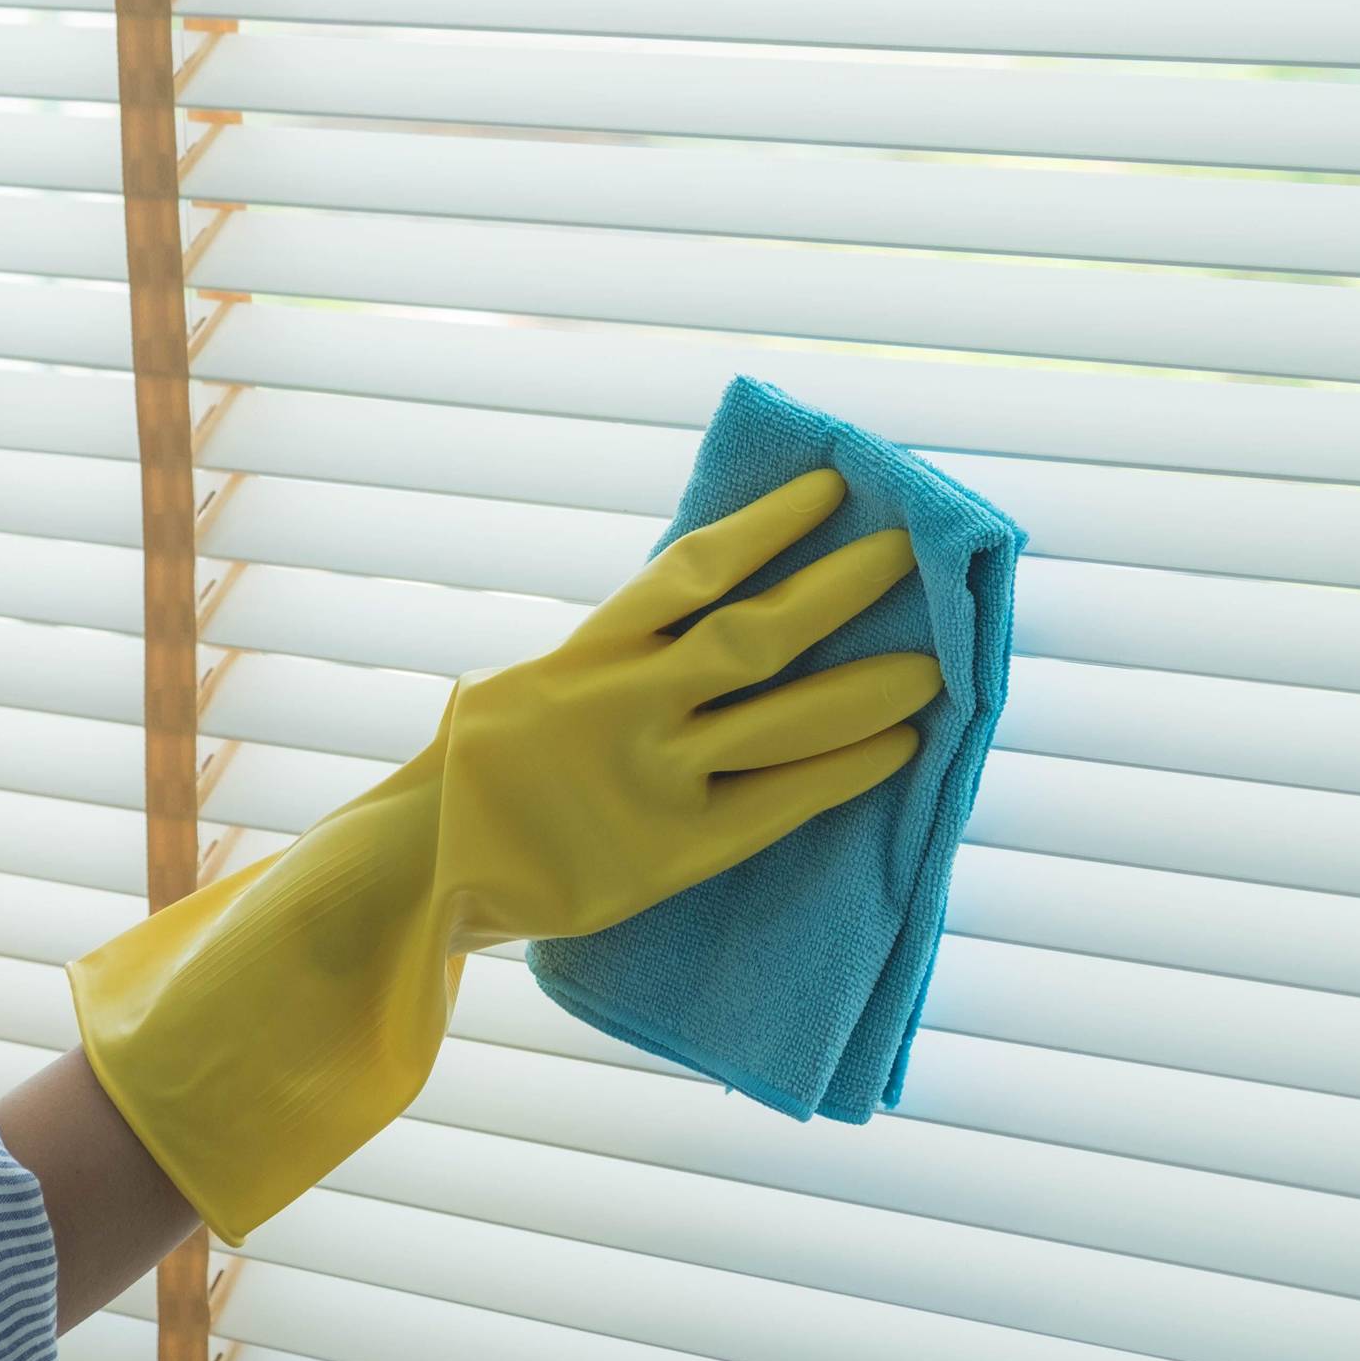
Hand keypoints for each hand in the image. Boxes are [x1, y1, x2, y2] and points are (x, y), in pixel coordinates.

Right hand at [435, 464, 940, 946]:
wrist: (423, 872)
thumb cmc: (494, 771)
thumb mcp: (532, 687)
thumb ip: (618, 651)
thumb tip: (712, 592)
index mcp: (584, 655)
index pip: (688, 571)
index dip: (765, 526)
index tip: (830, 488)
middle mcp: (619, 706)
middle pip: (752, 635)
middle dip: (836, 590)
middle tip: (908, 553)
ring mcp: (649, 781)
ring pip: (780, 720)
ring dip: (865, 688)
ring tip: (936, 664)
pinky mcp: (672, 854)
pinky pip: (780, 803)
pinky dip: (844, 772)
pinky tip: (899, 747)